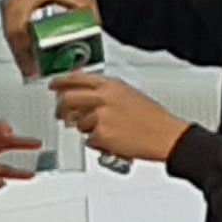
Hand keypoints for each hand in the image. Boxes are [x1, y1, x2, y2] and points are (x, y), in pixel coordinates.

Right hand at [0, 0, 93, 79]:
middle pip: (12, 35)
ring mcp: (9, 2)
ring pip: (9, 34)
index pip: (18, 29)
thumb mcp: (84, 1)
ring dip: (19, 52)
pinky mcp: (9, 6)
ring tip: (30, 69)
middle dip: (22, 57)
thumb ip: (88, 20)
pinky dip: (17, 44)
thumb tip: (90, 44)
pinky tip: (26, 56)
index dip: (24, 50)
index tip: (32, 65)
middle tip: (32, 73)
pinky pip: (10, 29)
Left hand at [52, 69, 186, 163]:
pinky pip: (89, 140)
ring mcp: (101, 116)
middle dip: (61, 109)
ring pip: (78, 123)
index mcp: (112, 85)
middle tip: (62, 115)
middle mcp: (104, 98)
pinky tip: (112, 141)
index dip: (62, 81)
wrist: (167, 136)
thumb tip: (86, 96)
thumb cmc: (153, 119)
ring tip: (106, 131)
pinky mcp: (101, 134)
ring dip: (86, 129)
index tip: (55, 84)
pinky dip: (97, 143)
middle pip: (68, 99)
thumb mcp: (129, 96)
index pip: (78, 78)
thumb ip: (106, 94)